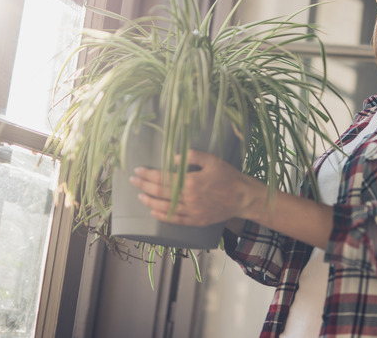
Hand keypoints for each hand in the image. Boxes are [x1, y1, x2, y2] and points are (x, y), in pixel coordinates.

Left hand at [129, 149, 264, 226]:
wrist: (243, 197)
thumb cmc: (228, 176)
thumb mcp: (212, 160)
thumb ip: (192, 156)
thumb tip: (172, 159)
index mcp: (191, 182)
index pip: (163, 178)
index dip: (148, 174)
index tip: (138, 170)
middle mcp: (189, 198)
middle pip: (160, 192)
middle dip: (144, 185)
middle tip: (133, 180)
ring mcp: (192, 212)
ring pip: (164, 208)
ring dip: (149, 202)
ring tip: (140, 196)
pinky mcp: (196, 221)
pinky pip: (175, 220)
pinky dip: (162, 217)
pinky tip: (154, 212)